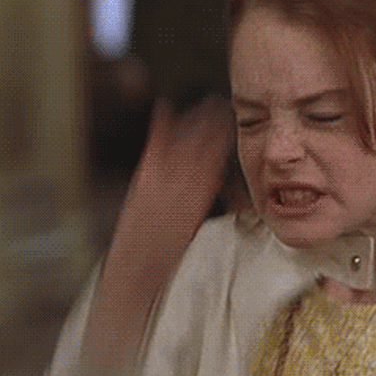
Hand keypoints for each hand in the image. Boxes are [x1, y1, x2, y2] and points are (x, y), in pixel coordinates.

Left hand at [82, 98, 234, 373]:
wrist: (137, 272)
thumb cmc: (171, 256)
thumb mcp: (198, 228)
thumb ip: (207, 200)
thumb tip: (217, 178)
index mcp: (202, 198)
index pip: (220, 160)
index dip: (229, 139)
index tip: (238, 123)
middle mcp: (185, 185)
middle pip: (205, 146)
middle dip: (216, 124)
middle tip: (227, 104)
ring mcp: (163, 180)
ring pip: (185, 143)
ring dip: (196, 121)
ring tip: (208, 103)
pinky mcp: (144, 180)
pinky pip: (155, 148)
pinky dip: (161, 126)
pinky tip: (165, 107)